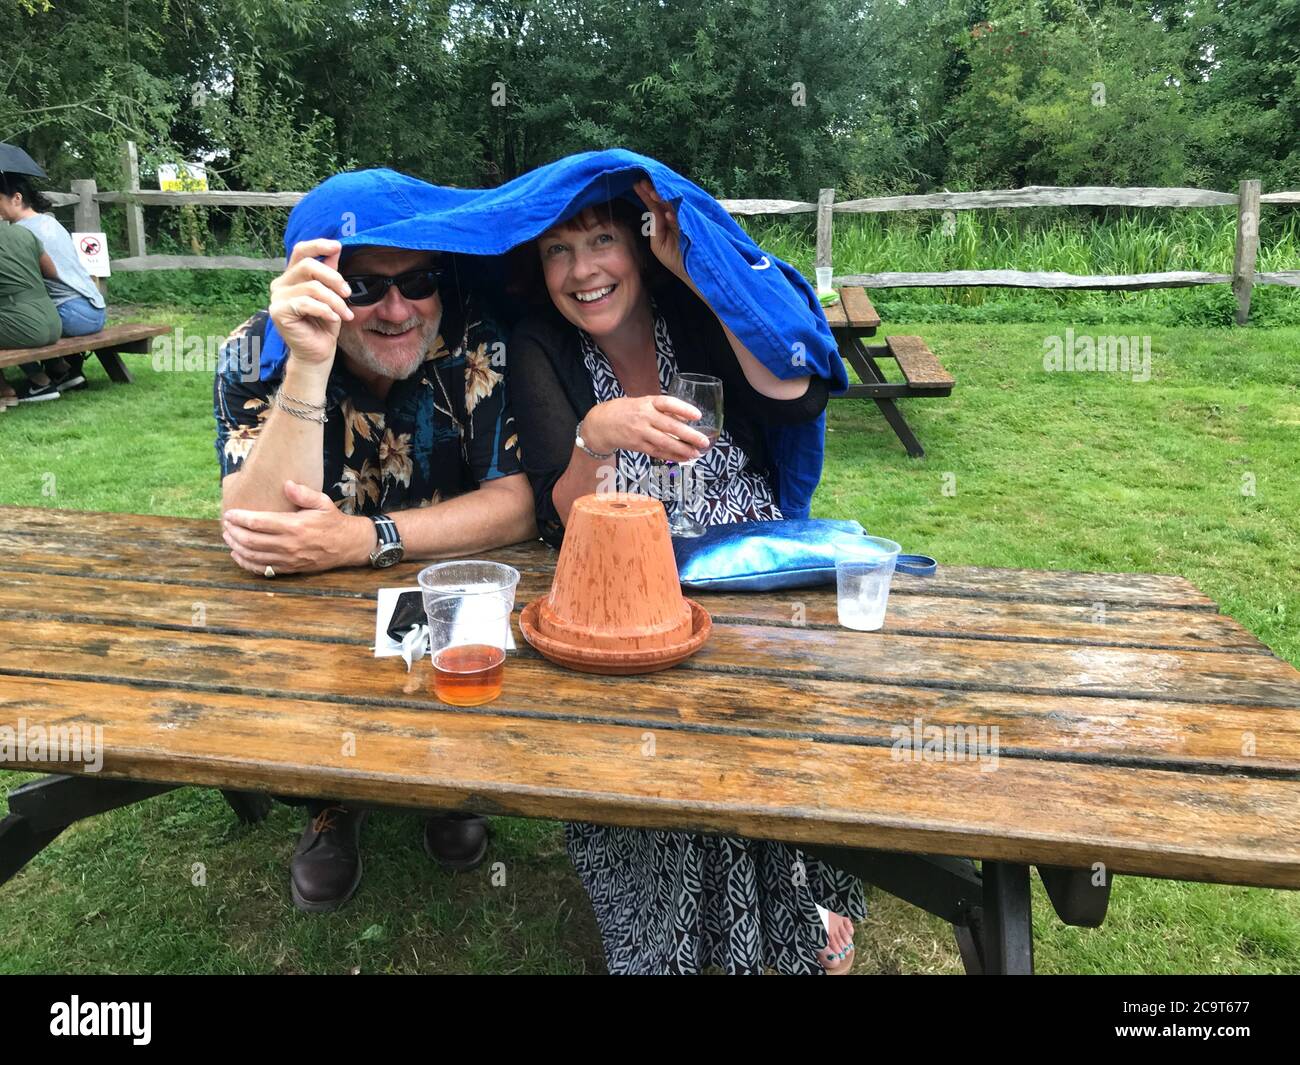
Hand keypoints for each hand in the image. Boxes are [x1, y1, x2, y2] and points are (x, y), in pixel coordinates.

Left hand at [222, 480, 372, 573]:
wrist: (349, 545)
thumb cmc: (333, 521)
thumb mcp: (323, 502)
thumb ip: (303, 493)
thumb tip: (286, 484)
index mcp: (295, 526)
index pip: (259, 522)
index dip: (240, 518)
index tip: (229, 514)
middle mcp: (289, 545)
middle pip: (251, 540)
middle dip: (234, 532)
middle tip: (225, 525)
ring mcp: (289, 559)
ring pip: (254, 556)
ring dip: (237, 547)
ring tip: (228, 537)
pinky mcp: (290, 568)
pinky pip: (263, 569)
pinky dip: (247, 564)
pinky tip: (238, 555)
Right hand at [268, 239, 355, 366]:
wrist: (318, 352)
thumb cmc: (324, 324)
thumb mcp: (332, 294)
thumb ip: (330, 273)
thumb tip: (335, 249)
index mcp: (292, 276)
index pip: (301, 251)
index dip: (318, 245)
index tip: (337, 246)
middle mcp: (281, 283)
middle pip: (308, 266)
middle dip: (334, 278)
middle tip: (348, 293)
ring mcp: (277, 297)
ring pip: (312, 287)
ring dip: (334, 301)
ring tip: (345, 313)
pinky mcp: (278, 312)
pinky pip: (307, 303)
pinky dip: (325, 310)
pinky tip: (334, 318)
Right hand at [582, 395, 710, 462]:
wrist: (602, 424)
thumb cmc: (626, 411)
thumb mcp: (643, 403)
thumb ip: (663, 409)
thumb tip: (685, 417)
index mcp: (647, 403)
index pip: (667, 403)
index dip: (683, 409)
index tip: (698, 415)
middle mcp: (644, 417)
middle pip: (669, 427)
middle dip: (689, 435)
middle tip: (704, 441)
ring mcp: (640, 433)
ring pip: (665, 443)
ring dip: (682, 450)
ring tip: (696, 453)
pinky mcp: (638, 446)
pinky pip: (658, 453)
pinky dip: (672, 456)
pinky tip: (683, 458)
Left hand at [634, 178, 685, 281]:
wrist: (691, 270)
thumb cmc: (674, 259)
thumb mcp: (659, 245)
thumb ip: (656, 228)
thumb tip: (655, 212)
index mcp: (664, 223)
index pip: (654, 207)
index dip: (646, 196)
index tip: (637, 185)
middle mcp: (673, 219)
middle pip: (662, 204)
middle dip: (652, 193)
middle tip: (643, 182)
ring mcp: (683, 222)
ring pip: (672, 209)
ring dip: (663, 201)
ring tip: (653, 193)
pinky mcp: (691, 229)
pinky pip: (682, 222)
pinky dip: (675, 218)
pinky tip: (668, 214)